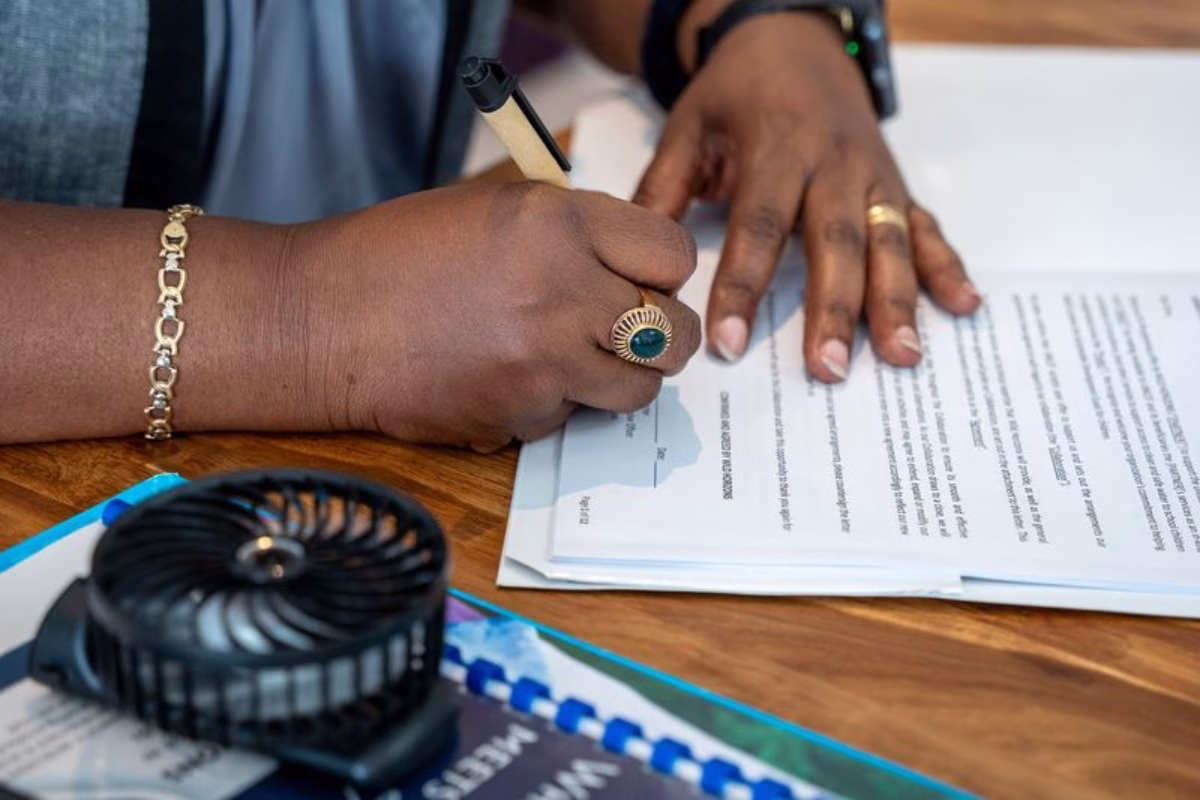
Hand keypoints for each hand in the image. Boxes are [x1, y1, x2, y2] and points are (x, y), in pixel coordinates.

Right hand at [293, 183, 701, 450]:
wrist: (320, 320)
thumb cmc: (397, 256)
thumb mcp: (495, 210)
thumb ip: (575, 233)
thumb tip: (636, 273)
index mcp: (558, 222)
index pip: (673, 255)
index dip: (664, 273)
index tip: (646, 283)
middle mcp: (563, 290)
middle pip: (673, 333)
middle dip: (661, 337)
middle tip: (631, 335)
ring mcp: (544, 361)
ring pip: (638, 389)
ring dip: (615, 379)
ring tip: (567, 358)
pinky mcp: (520, 415)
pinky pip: (571, 416)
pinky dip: (551, 404)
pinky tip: (503, 377)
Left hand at [633, 11, 979, 382]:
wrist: (794, 40)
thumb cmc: (735, 93)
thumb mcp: (687, 128)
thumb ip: (662, 191)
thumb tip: (637, 261)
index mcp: (776, 148)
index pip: (759, 226)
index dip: (744, 286)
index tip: (729, 343)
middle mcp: (833, 163)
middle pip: (835, 243)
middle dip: (835, 309)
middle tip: (829, 370)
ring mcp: (872, 174)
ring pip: (889, 241)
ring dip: (897, 300)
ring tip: (902, 356)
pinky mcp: (895, 183)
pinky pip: (926, 226)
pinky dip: (947, 266)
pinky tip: (964, 306)